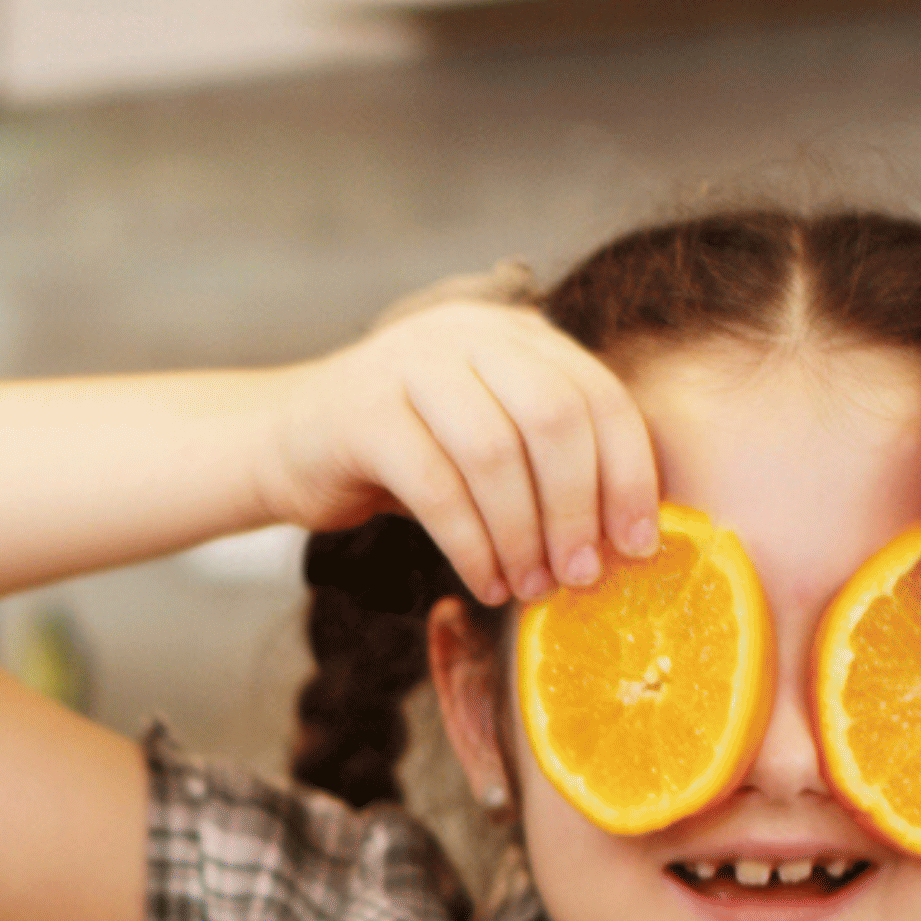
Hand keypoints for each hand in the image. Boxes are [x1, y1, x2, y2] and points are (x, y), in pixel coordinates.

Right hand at [258, 298, 659, 606]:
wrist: (280, 443)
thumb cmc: (398, 454)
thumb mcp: (483, 435)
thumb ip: (545, 453)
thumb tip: (629, 532)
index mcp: (513, 334)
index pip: (597, 395)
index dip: (628, 473)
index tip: (640, 544)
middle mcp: (466, 335)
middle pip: (554, 417)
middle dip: (578, 507)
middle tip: (582, 574)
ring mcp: (408, 366)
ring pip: (495, 455)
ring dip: (523, 534)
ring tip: (530, 586)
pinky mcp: (361, 414)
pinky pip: (436, 488)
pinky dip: (470, 546)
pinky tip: (483, 582)